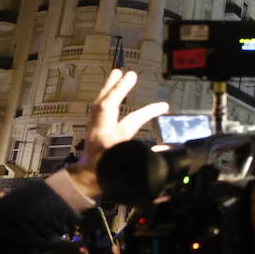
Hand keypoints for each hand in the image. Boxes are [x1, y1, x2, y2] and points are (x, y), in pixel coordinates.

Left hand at [69, 69, 169, 199]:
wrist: (87, 181)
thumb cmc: (109, 177)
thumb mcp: (132, 171)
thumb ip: (149, 158)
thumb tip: (167, 147)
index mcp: (112, 143)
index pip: (132, 122)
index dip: (149, 112)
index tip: (164, 106)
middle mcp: (100, 134)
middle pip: (107, 107)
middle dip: (118, 90)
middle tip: (130, 74)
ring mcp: (93, 130)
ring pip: (99, 104)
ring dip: (109, 87)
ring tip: (117, 72)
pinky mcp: (91, 128)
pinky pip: (96, 107)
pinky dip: (103, 95)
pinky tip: (109, 87)